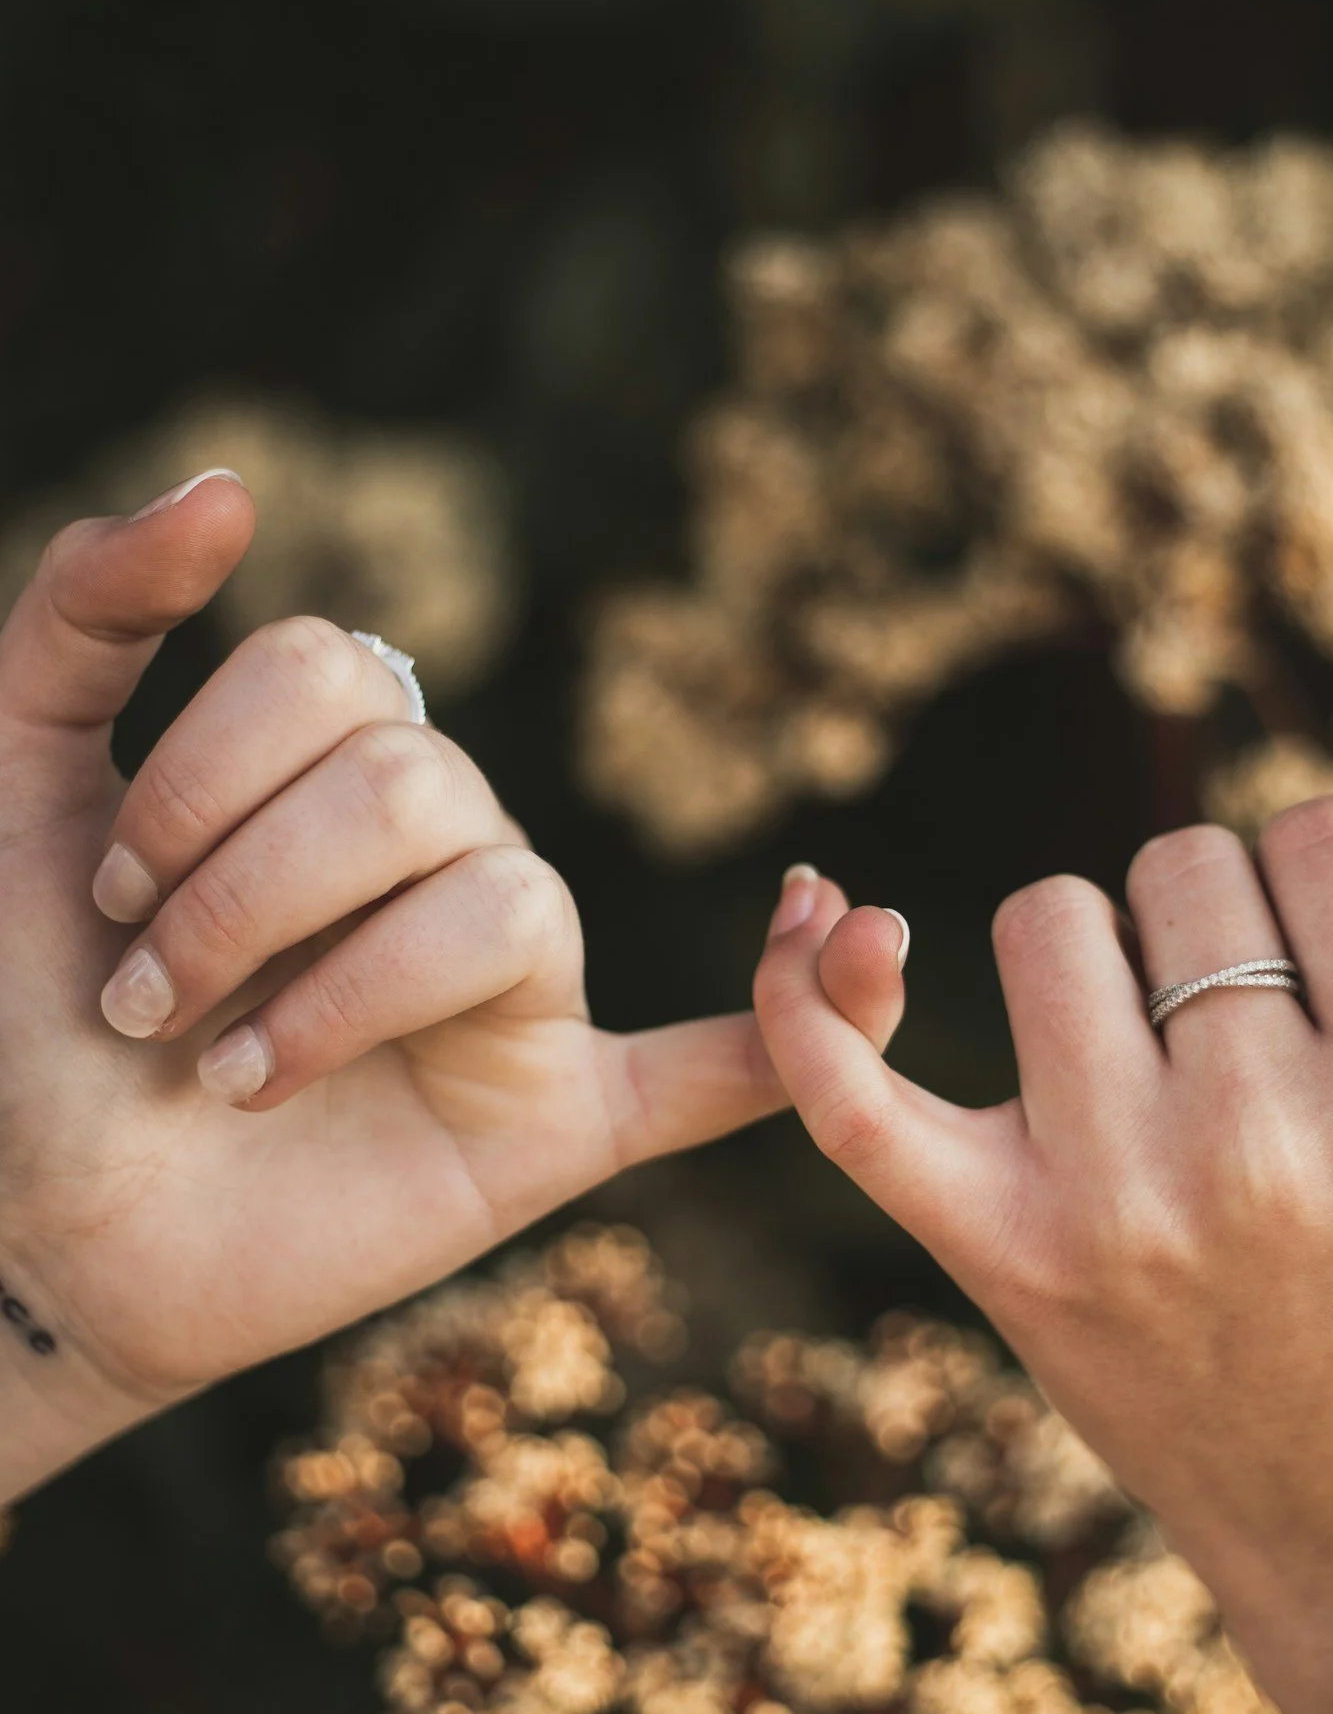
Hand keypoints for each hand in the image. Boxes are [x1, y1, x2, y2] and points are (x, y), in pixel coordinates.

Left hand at [0, 476, 781, 1499]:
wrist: (38, 1228)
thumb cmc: (20, 1010)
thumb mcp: (11, 785)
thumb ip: (83, 618)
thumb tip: (237, 485)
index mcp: (341, 770)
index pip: (343, 679)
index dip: (209, 774)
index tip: (102, 897)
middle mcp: (444, 860)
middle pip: (416, 786)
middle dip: (249, 891)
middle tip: (152, 1007)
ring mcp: (512, 995)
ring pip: (503, 908)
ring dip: (338, 994)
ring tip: (234, 1082)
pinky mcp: (552, 1122)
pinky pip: (709, 1073)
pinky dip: (804, 1018)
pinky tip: (866, 948)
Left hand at [752, 810, 1332, 1713]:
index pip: (1320, 840)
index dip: (1330, 883)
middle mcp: (1260, 1140)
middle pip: (1182, 869)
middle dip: (1220, 925)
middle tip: (1251, 1036)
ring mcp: (1113, 1199)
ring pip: (1047, 922)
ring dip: (1097, 953)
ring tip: (1148, 1049)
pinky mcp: (998, 1253)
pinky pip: (856, 1096)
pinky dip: (813, 1003)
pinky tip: (817, 914)